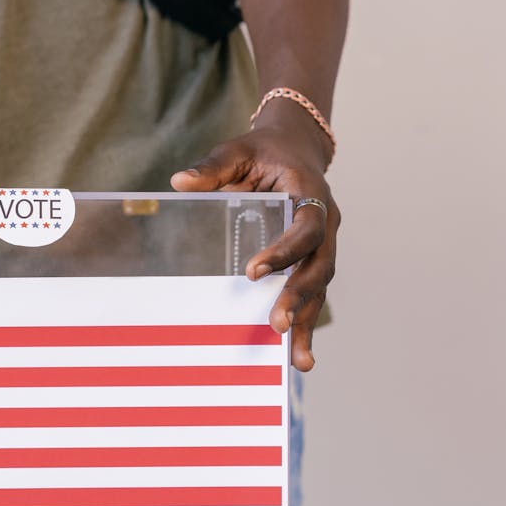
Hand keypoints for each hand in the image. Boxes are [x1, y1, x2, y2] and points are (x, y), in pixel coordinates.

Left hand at [171, 118, 339, 370]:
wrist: (294, 146)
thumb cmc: (263, 151)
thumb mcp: (237, 150)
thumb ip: (212, 167)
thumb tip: (179, 182)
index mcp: (310, 193)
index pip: (306, 227)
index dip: (284, 251)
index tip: (253, 272)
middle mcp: (326, 221)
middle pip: (320, 265)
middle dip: (299, 296)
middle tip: (277, 324)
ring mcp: (324, 244)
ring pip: (321, 286)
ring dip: (308, 322)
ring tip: (298, 359)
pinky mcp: (314, 259)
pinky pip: (312, 293)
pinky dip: (306, 322)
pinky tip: (297, 354)